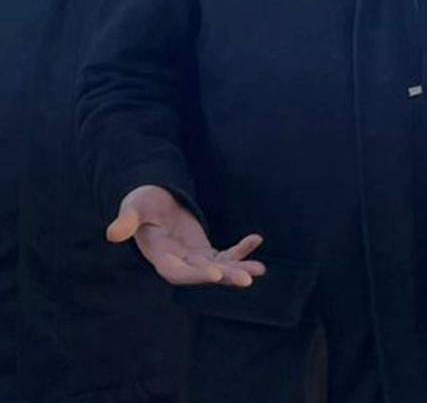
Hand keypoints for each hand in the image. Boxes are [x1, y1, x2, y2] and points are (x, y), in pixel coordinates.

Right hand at [107, 185, 265, 287]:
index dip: (195, 274)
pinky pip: (224, 254)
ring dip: (238, 268)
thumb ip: (127, 220)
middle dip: (225, 277)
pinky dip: (240, 250)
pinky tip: (256, 239)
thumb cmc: (142, 202)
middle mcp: (178, 261)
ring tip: (260, 270)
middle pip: (203, 274)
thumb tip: (112, 234)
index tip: (216, 273)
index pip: (177, 272)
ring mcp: (192, 257)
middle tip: (247, 280)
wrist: (153, 200)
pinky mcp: (203, 250)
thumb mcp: (135, 206)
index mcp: (159, 254)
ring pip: (218, 268)